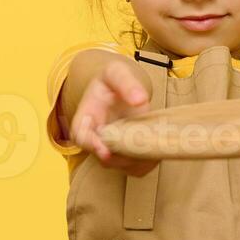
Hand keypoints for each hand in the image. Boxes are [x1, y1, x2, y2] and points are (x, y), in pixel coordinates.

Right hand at [69, 60, 160, 176]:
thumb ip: (126, 83)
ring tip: (154, 145)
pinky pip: (136, 167)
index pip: (82, 137)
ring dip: (138, 160)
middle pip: (103, 157)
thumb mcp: (117, 72)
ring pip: (122, 165)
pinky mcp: (126, 155)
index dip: (92, 145)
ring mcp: (111, 148)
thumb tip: (140, 100)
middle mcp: (95, 138)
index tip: (105, 150)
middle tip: (142, 147)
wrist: (121, 87)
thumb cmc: (114, 79)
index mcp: (86, 118)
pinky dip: (147, 163)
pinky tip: (158, 149)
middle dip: (122, 157)